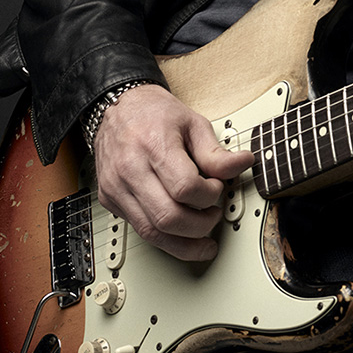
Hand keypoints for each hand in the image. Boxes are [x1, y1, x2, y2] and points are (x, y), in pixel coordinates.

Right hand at [90, 83, 253, 260]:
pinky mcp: (109, 199)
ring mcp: (116, 187)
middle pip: (168, 218)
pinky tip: (179, 232)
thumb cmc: (154, 113)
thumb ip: (215, 152)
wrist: (118, 107)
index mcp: (153, 145)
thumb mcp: (192, 123)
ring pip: (151, 233)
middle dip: (200, 226)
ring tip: (203, 238)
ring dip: (183, 244)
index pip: (185, 188)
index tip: (217, 188)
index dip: (209, 195)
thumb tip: (243, 164)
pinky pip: (139, 229)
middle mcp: (130, 169)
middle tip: (214, 215)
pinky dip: (164, 236)